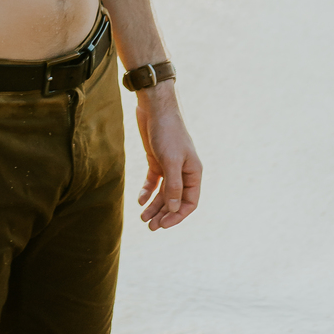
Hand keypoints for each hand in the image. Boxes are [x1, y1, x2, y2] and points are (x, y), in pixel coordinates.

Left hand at [135, 87, 201, 230]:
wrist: (155, 107)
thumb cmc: (167, 131)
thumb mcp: (171, 160)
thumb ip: (174, 185)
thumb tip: (174, 209)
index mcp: (193, 172)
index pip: (189, 202)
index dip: (178, 216)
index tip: (163, 225)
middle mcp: (183, 171)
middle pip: (175, 200)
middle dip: (164, 214)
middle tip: (150, 226)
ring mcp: (169, 166)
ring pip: (163, 193)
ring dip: (154, 206)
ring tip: (143, 218)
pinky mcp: (156, 160)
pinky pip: (153, 181)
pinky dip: (147, 191)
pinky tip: (140, 200)